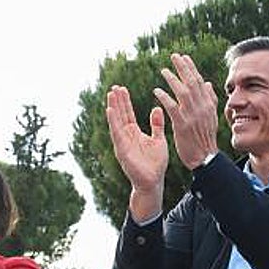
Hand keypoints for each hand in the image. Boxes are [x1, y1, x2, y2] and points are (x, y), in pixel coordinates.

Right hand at [106, 85, 167, 214]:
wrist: (153, 181)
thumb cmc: (155, 163)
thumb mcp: (158, 140)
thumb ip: (156, 125)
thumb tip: (156, 108)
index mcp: (134, 133)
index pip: (127, 113)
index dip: (124, 101)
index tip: (122, 88)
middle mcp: (126, 136)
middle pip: (120, 115)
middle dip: (117, 101)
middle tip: (114, 86)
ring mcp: (122, 143)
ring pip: (116, 122)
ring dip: (113, 108)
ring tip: (110, 94)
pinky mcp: (122, 150)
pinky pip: (116, 133)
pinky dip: (113, 122)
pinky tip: (110, 110)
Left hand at [152, 53, 219, 169]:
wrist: (205, 157)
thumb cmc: (205, 137)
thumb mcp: (211, 116)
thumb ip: (210, 99)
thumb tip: (207, 83)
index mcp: (208, 104)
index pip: (200, 81)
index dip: (191, 68)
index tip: (184, 57)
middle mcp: (202, 107)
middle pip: (192, 83)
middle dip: (183, 68)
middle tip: (173, 56)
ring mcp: (193, 116)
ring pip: (183, 93)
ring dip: (173, 80)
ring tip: (163, 71)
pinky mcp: (183, 125)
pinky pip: (173, 108)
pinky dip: (165, 98)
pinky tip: (157, 91)